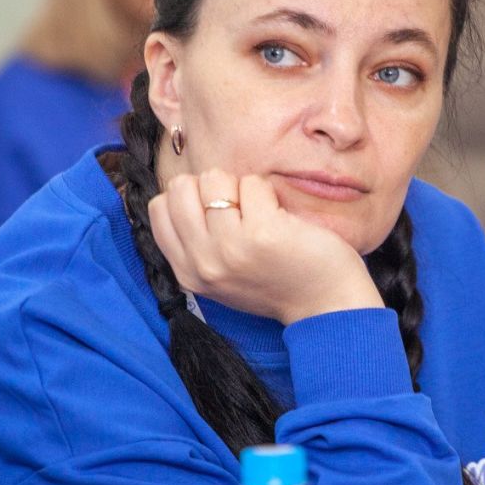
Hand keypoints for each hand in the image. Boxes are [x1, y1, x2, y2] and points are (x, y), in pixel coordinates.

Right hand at [148, 169, 381, 324]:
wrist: (324, 306)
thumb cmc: (276, 282)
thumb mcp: (220, 275)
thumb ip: (196, 243)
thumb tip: (180, 191)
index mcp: (187, 272)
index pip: (159, 209)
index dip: (187, 197)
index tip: (214, 212)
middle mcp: (203, 262)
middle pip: (180, 187)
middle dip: (210, 186)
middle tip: (238, 209)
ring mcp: (230, 247)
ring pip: (213, 179)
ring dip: (240, 186)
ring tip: (260, 214)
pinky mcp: (262, 233)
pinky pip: (252, 183)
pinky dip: (267, 191)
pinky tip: (280, 217)